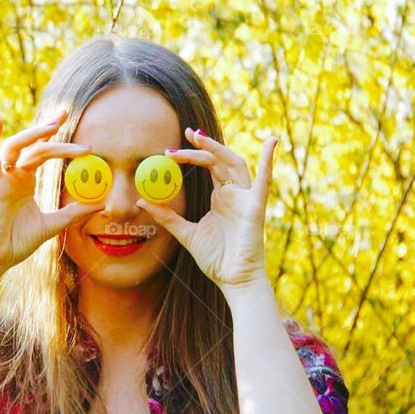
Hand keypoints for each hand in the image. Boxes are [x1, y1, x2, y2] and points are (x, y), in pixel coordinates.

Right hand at [0, 110, 104, 270]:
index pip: (42, 151)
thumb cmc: (18, 242)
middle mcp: (13, 175)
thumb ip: (74, 213)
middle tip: (65, 114)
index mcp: (25, 181)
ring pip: (16, 147)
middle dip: (48, 128)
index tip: (67, 119)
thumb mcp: (53, 225)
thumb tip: (100, 205)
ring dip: (33, 134)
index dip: (55, 136)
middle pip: (34, 146)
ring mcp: (2, 178)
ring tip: (53, 126)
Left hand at [136, 127, 279, 291]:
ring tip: (197, 137)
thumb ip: (167, 216)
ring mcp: (245, 198)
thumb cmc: (215, 259)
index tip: (171, 150)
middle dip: (203, 145)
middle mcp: (234, 194)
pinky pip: (264, 181)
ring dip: (217, 148)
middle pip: (219, 160)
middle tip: (185, 133)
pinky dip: (269, 160)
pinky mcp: (255, 207)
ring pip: (234, 163)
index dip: (192, 154)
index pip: (208, 167)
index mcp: (221, 197)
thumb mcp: (185, 233)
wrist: (233, 280)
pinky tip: (272, 142)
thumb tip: (142, 201)